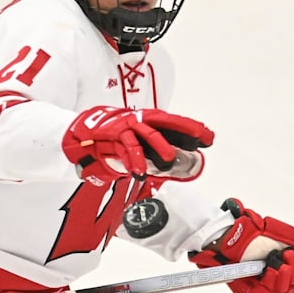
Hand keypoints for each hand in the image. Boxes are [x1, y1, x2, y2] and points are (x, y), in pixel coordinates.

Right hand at [62, 106, 212, 184]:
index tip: (209, 138)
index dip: (193, 129)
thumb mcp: (138, 141)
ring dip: (160, 147)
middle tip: (200, 141)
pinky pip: (126, 149)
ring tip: (169, 161)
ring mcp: (127, 126)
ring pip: (148, 135)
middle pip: (167, 123)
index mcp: (149, 120)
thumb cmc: (115, 136)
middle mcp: (141, 120)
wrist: (83, 131)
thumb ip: (155, 151)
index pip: (176, 123)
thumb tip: (177, 166)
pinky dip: (134, 161)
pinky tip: (139, 172)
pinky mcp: (113, 135)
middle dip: (185, 130)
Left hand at [189, 199, 293, 292]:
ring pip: (284, 291)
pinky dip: (274, 279)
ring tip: (284, 257)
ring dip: (288, 272)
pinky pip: (268, 292)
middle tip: (293, 254)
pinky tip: (274, 268)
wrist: (234, 235)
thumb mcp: (286, 240)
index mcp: (284, 277)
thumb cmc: (257, 236)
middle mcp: (274, 287)